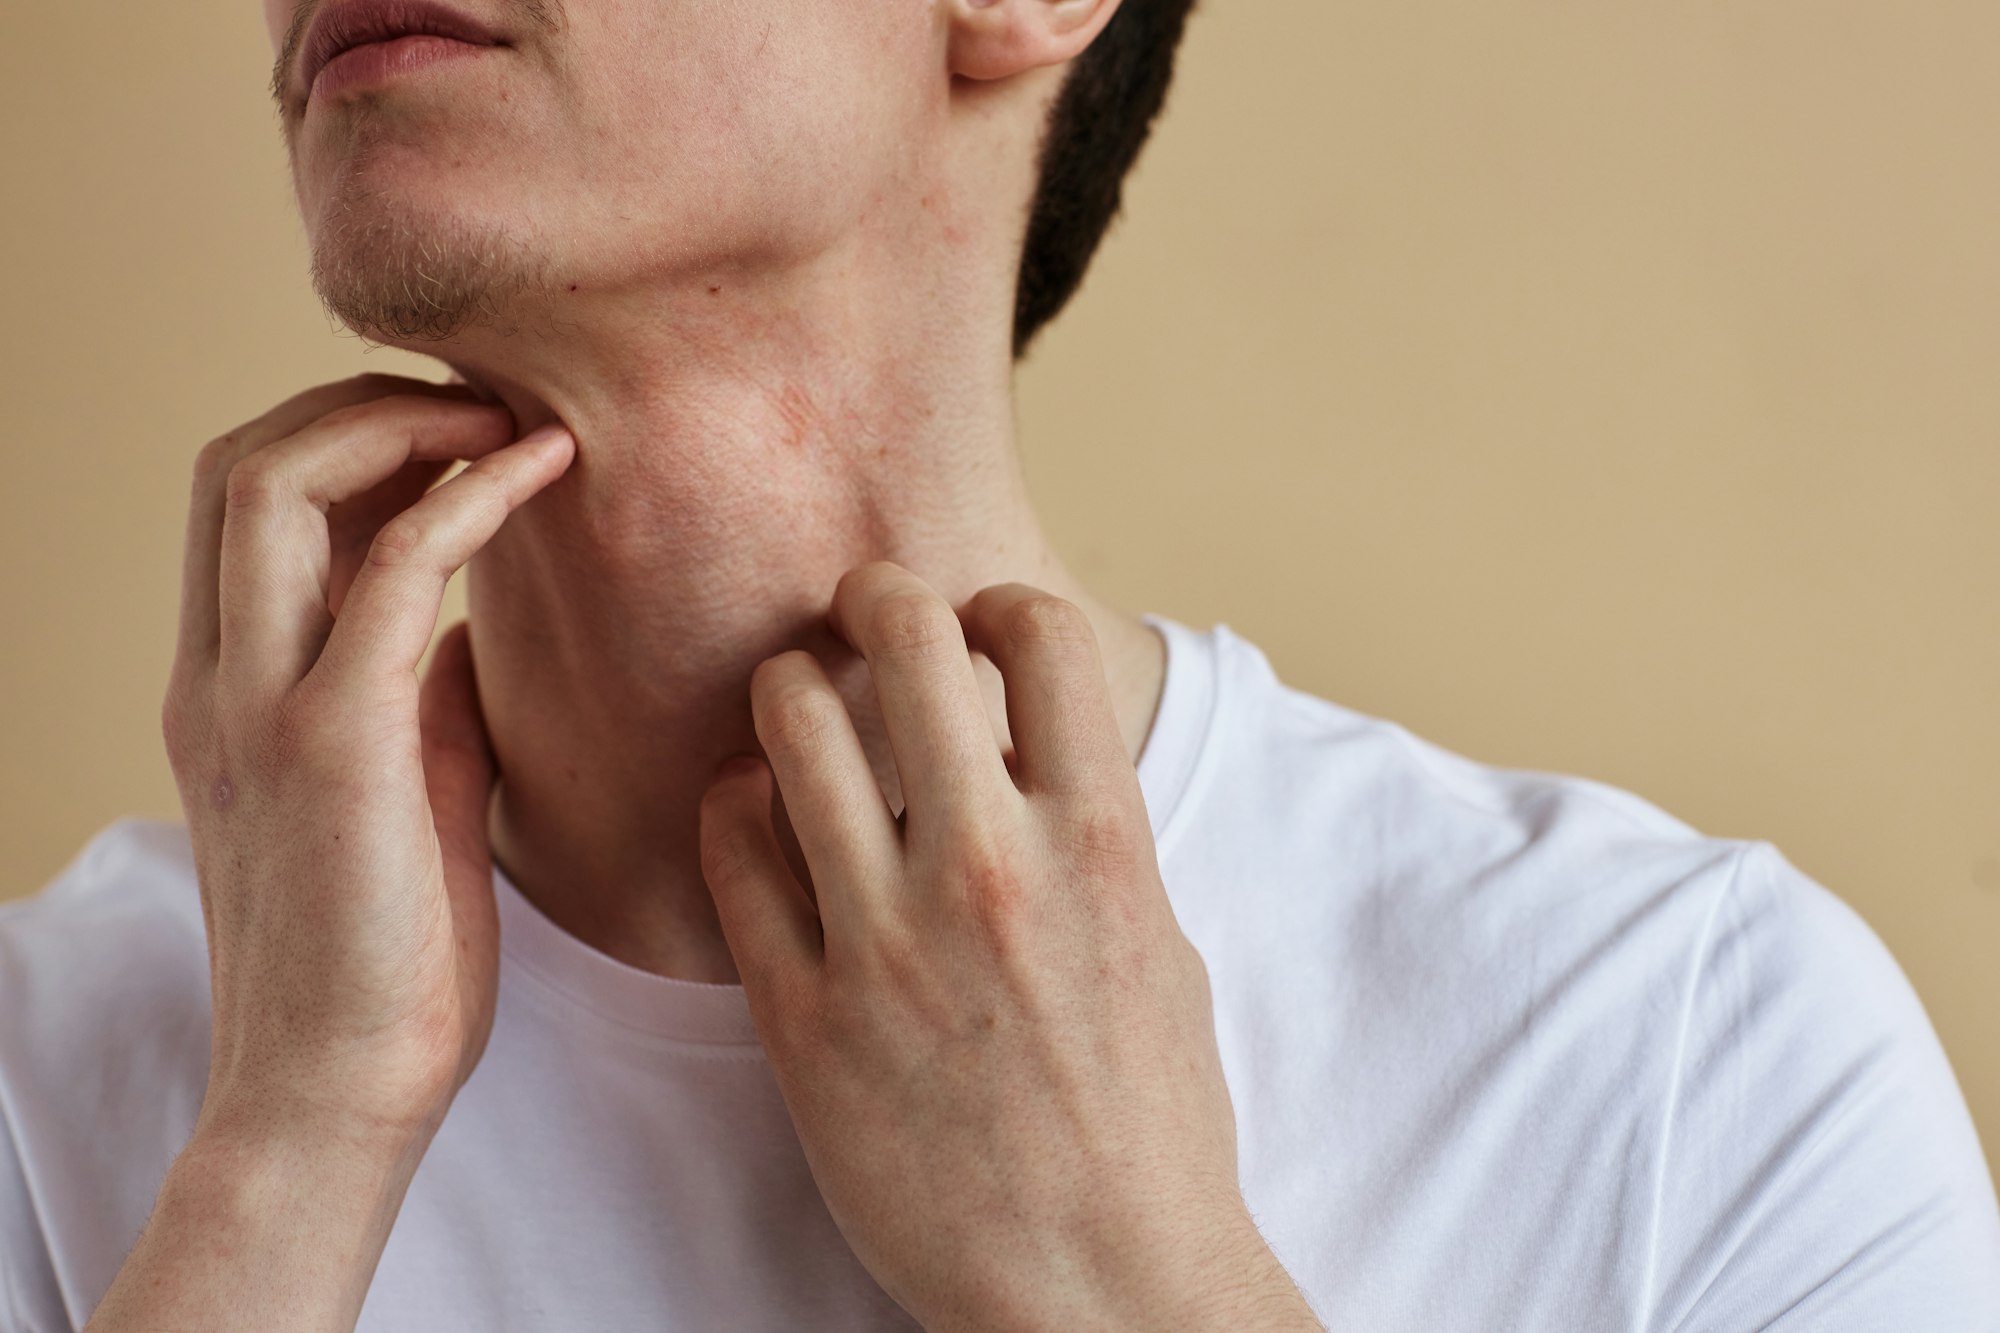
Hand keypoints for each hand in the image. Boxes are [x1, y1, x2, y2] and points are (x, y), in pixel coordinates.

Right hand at [161, 373, 571, 1148]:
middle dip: (359, 402)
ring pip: (278, 480)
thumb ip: (416, 699)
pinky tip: (545, 469)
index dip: (343, 436)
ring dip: (399, 421)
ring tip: (507, 419)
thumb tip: (468, 628)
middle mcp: (217, 681)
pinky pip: (395, 565)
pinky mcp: (333, 741)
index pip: (244, 506)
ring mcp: (258, 705)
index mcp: (225, 692)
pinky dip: (471, 492)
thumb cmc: (384, 960)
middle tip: (480, 405)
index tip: (456, 432)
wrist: (337, 1094)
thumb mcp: (400, 794)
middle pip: (241, 462)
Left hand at [698, 562, 1320, 1330]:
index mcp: (1100, 840)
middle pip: (902, 636)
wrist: (1096, 1280)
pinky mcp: (801, 1012)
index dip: (999, 603)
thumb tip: (1028, 737)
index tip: (979, 626)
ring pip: (791, 724)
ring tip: (799, 712)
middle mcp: (988, 867)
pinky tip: (758, 816)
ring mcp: (884, 938)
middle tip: (863, 617)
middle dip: (876, 598)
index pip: (1038, 629)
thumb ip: (1094, 827)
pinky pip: (729, 848)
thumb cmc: (1148, 1117)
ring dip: (789, 691)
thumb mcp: (1158, 945)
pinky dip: (734, 806)